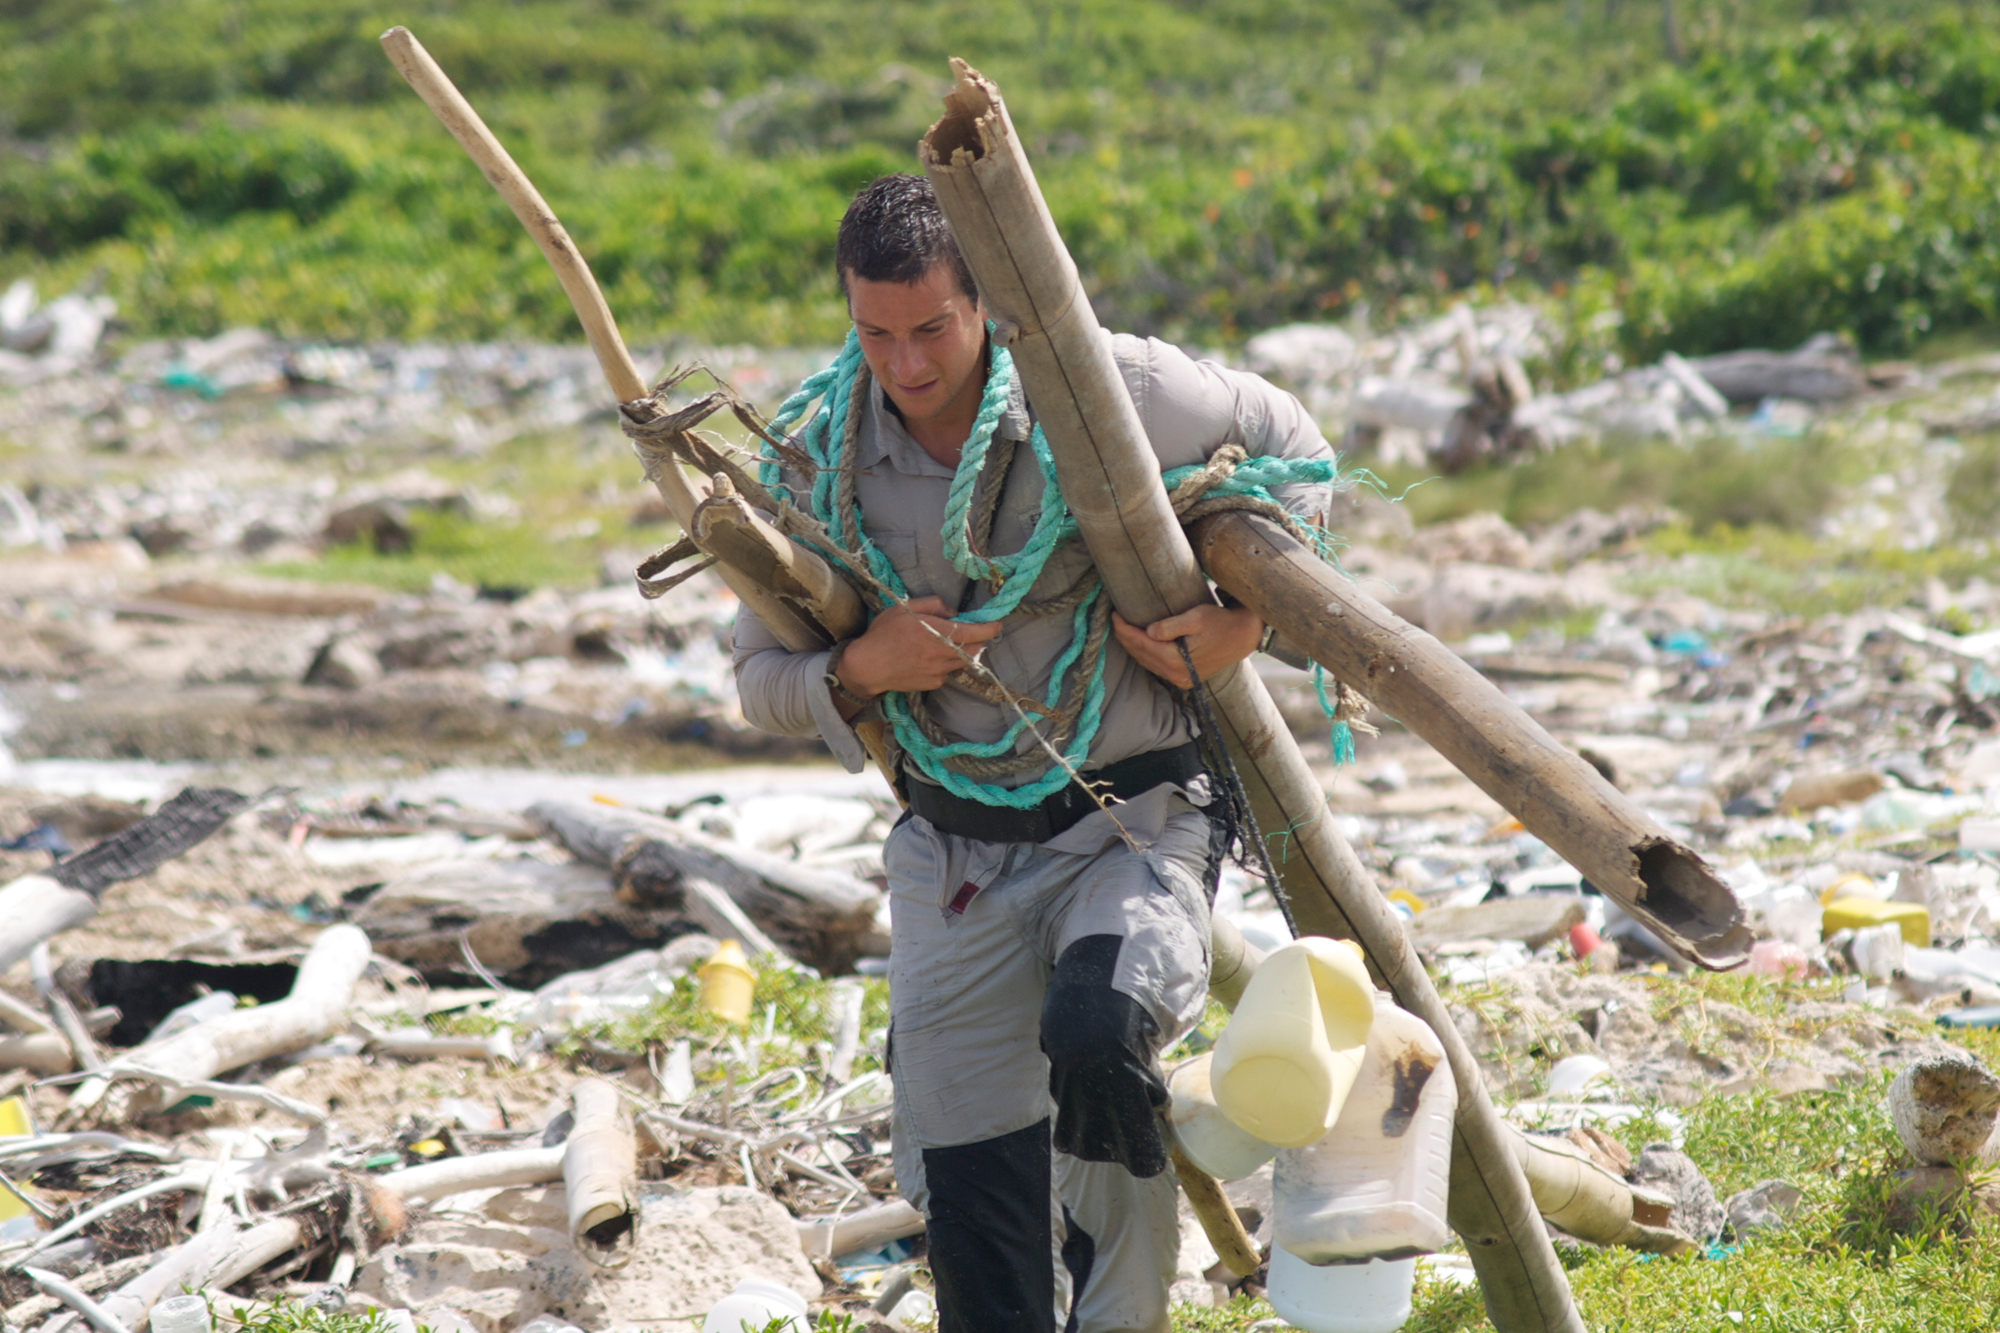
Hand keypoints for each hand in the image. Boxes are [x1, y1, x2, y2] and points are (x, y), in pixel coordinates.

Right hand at [837, 596, 1003, 702]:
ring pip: (964, 662)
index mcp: (937, 633)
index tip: (997, 624)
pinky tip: (930, 658)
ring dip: (964, 652)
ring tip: (949, 644)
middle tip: (972, 632)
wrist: (867, 667)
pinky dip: (948, 663)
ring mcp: (939, 672)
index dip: (991, 628)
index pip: (975, 632)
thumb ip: (933, 605)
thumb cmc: (883, 634)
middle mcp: (942, 654)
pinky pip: (949, 672)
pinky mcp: (933, 683)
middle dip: (979, 640)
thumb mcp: (904, 607)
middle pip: (976, 650)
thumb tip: (953, 612)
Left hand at [1112, 603, 1261, 688]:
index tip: (1114, 614)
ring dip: (1133, 647)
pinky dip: (1145, 655)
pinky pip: (1157, 667)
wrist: (1242, 637)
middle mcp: (1176, 674)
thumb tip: (1149, 631)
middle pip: (1140, 655)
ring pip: (1146, 663)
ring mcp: (1180, 679)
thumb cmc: (1220, 623)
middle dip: (1125, 638)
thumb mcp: (1196, 617)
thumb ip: (1171, 625)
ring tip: (1123, 630)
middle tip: (1115, 620)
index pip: (1141, 644)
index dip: (1124, 629)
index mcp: (1175, 659)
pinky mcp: (1185, 679)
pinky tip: (1140, 644)